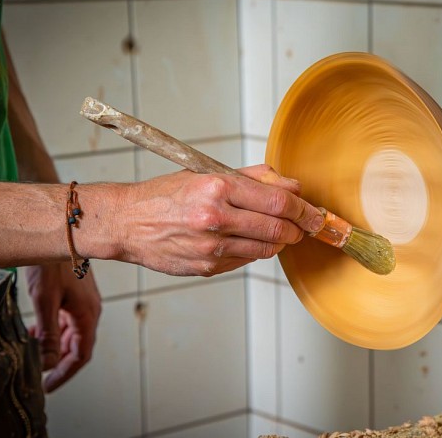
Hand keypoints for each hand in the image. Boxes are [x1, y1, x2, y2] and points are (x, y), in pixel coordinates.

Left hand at [25, 261, 101, 391]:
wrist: (62, 235)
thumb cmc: (53, 265)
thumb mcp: (46, 303)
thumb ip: (48, 335)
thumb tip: (48, 362)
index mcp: (88, 315)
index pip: (81, 355)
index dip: (65, 373)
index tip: (49, 385)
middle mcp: (90, 311)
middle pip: (78, 346)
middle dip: (60, 362)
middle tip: (40, 376)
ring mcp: (84, 303)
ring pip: (72, 335)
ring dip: (56, 347)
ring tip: (35, 355)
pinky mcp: (76, 297)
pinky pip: (68, 322)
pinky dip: (54, 332)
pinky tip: (37, 333)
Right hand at [116, 165, 323, 275]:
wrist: (127, 223)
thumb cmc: (166, 195)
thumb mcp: (207, 173)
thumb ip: (254, 177)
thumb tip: (292, 185)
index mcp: (217, 188)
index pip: (278, 200)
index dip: (304, 208)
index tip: (315, 212)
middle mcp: (215, 218)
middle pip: (278, 228)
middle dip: (299, 228)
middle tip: (305, 224)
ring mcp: (211, 247)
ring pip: (266, 248)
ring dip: (280, 241)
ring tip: (279, 231)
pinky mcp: (207, 267)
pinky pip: (246, 260)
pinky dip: (256, 250)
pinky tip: (249, 240)